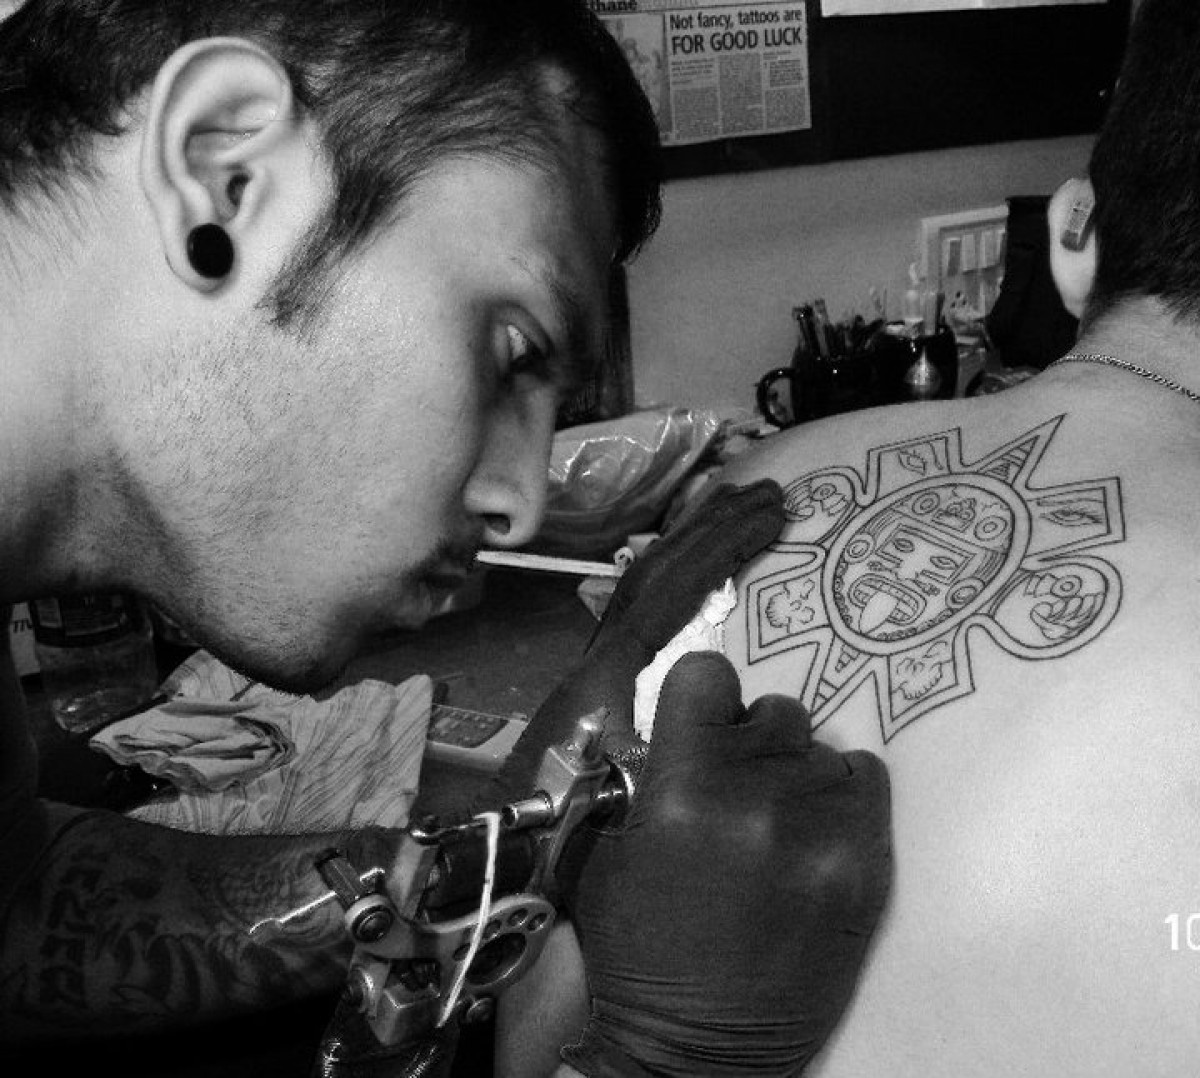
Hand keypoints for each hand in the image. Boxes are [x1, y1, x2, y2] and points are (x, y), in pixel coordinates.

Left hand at [475, 479, 784, 812]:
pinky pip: (646, 612)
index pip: (667, 589)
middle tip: (765, 493)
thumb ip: (667, 748)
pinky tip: (706, 577)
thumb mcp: (622, 794)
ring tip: (738, 510)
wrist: (499, 854)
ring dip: (693, 545)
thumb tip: (721, 703)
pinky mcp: (604, 687)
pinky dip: (680, 580)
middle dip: (710, 527)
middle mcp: (601, 657)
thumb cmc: (562, 831)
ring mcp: (600, 669)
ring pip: (646, 585)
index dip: (718, 546)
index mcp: (609, 673)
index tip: (768, 514)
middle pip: (655, 571)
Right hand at [558, 652, 891, 1077]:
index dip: (702, 698)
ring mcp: (820, 828)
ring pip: (821, 747)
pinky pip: (867, 780)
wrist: (696, 1046)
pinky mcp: (866, 862)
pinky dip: (842, 798)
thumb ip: (638, 771)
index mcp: (681, 786)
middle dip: (751, 743)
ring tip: (775, 825)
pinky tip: (812, 836)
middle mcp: (756, 795)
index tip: (702, 727)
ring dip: (796, 774)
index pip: (709, 674)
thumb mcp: (602, 850)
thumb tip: (678, 721)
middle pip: (774, 711)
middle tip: (736, 791)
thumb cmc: (635, 947)